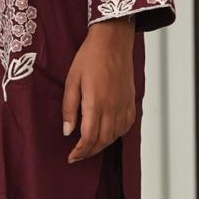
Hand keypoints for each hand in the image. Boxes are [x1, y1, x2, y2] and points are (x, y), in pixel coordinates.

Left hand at [62, 18, 135, 162]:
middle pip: (103, 140)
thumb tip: (67, 131)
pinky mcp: (131, 101)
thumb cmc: (90, 57)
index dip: (80, 151)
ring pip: (115, 135)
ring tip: (89, 148)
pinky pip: (126, 126)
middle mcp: (112, 107)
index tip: (71, 156)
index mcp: (96, 102)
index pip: (89, 137)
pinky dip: (116, 135)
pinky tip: (107, 135)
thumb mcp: (72, 80)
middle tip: (78, 156)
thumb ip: (69, 107)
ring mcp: (124, 105)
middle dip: (89, 152)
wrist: (113, 41)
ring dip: (102, 146)